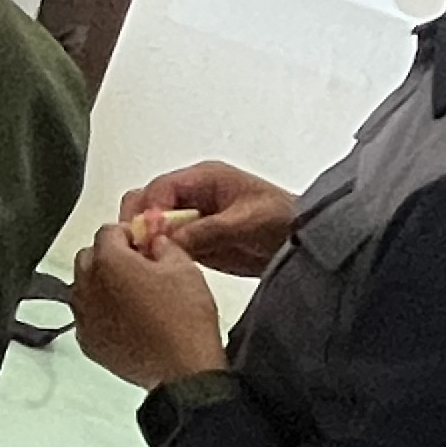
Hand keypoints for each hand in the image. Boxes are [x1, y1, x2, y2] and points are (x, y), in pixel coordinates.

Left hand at [68, 216, 230, 389]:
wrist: (183, 369)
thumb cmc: (184, 319)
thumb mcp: (184, 268)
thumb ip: (163, 246)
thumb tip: (155, 243)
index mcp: (109, 262)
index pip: (108, 232)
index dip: (129, 233)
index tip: (143, 241)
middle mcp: (87, 287)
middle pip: (89, 257)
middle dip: (110, 256)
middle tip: (138, 265)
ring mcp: (84, 316)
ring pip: (84, 287)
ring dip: (103, 284)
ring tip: (134, 293)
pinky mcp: (87, 341)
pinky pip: (87, 316)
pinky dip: (101, 312)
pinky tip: (127, 318)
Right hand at [118, 159, 293, 276]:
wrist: (305, 243)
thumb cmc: (285, 219)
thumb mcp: (246, 221)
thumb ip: (207, 229)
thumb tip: (172, 238)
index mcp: (204, 178)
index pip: (160, 188)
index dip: (149, 210)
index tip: (148, 233)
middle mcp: (193, 196)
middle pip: (148, 204)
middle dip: (140, 224)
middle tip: (142, 247)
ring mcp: (192, 219)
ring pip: (152, 226)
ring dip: (147, 242)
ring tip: (150, 260)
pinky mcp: (195, 242)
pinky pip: (165, 246)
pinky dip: (159, 255)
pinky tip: (162, 268)